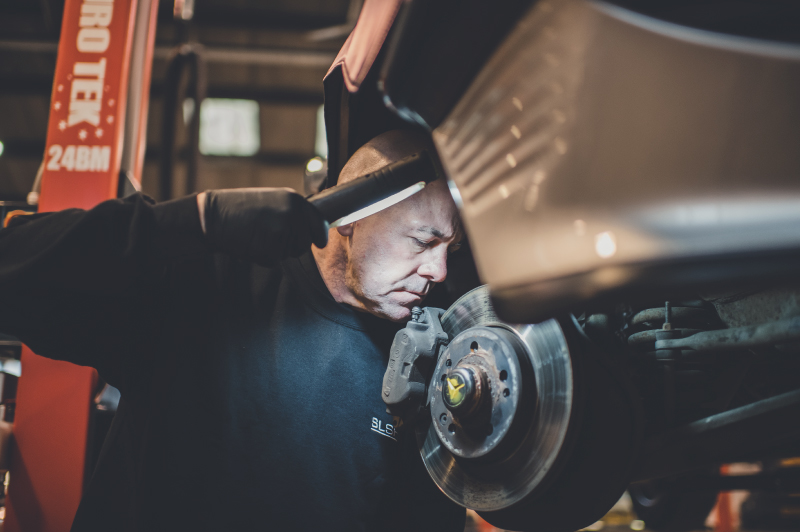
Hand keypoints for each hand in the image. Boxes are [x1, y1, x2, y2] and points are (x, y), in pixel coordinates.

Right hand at [198, 188, 327, 265]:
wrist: (214, 216)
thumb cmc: (241, 208)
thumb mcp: (272, 199)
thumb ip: (292, 211)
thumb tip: (314, 229)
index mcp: (295, 200)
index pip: (319, 222)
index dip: (320, 235)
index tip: (320, 242)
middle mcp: (293, 215)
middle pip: (305, 242)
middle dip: (293, 245)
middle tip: (270, 235)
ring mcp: (283, 232)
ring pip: (291, 253)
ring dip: (278, 250)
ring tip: (258, 235)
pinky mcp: (272, 249)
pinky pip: (276, 261)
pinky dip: (264, 257)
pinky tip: (251, 244)